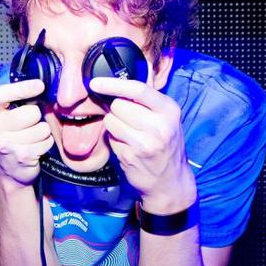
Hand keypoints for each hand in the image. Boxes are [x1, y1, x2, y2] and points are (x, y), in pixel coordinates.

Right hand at [0, 79, 52, 185]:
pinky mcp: (21, 155)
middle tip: (27, 126)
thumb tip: (39, 86)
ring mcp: (6, 143)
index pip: (2, 94)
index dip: (22, 88)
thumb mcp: (5, 116)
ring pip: (42, 128)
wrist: (8, 170)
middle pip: (32, 112)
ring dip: (41, 134)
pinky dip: (45, 144)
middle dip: (36, 118)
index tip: (39, 85)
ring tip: (30, 139)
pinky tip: (34, 149)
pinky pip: (47, 141)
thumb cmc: (11, 137)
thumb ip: (16, 101)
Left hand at [90, 77, 196, 213]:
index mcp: (169, 110)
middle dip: (116, 110)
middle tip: (128, 121)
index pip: (138, 89)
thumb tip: (113, 87)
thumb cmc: (165, 146)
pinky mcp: (131, 156)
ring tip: (129, 135)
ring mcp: (145, 142)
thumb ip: (145, 103)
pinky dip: (114, 140)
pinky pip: (110, 138)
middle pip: (118, 104)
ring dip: (113, 126)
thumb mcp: (165, 119)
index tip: (95, 83)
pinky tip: (128, 147)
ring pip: (110, 120)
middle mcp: (160, 125)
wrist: (170, 182)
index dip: (113, 84)